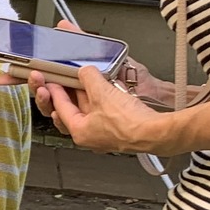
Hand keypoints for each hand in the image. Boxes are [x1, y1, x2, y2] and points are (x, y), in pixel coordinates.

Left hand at [33, 67, 167, 154]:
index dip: (55, 91)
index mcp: (79, 132)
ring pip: (91, 111)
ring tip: (87, 81)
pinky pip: (105, 112)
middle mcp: (91, 137)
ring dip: (88, 95)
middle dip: (70, 94)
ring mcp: (105, 135)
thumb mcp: (102, 92)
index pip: (61, 107)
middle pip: (74, 110)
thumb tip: (85, 72)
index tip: (52, 81)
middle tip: (66, 80)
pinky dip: (103, 100)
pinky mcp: (119, 130)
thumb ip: (89, 77)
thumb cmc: (130, 123)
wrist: (157, 132)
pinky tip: (108, 90)